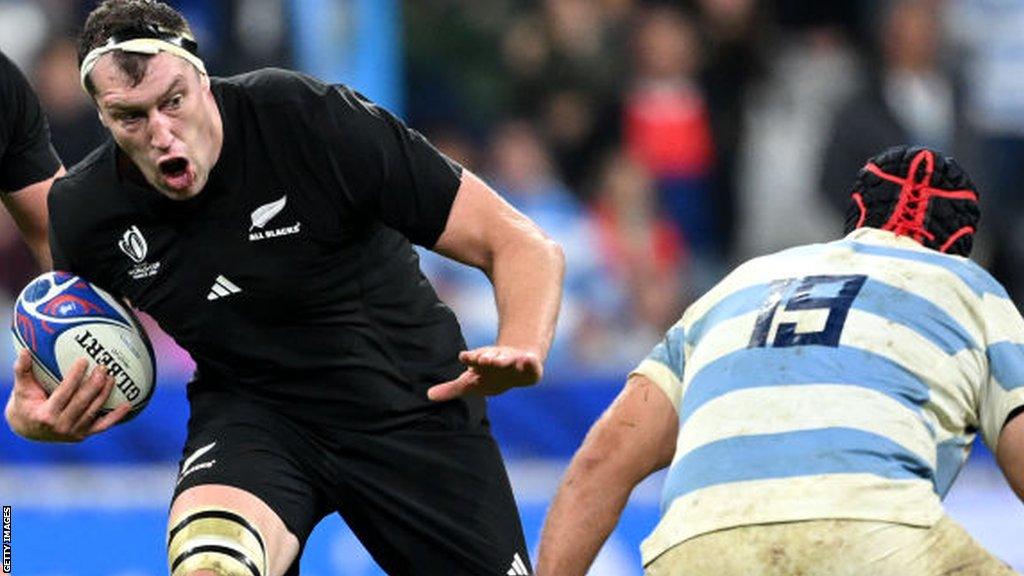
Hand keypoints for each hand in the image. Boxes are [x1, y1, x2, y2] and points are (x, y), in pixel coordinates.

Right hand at [4, 349, 131, 441]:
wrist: (27, 429)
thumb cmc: (25, 404)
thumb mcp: (21, 389)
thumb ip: (22, 370)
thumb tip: (24, 351)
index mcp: (45, 415)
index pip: (64, 392)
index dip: (75, 377)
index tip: (84, 360)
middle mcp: (61, 426)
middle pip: (82, 402)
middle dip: (95, 384)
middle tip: (103, 367)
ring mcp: (73, 432)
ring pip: (93, 411)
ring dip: (105, 394)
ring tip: (113, 376)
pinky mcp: (83, 435)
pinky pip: (102, 425)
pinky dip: (116, 416)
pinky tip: (128, 404)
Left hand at [427, 345, 542, 401]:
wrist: (517, 363)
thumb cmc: (490, 375)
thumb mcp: (470, 383)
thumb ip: (451, 389)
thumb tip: (428, 396)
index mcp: (481, 362)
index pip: (473, 359)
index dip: (470, 358)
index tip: (464, 356)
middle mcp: (496, 358)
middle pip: (490, 357)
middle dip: (487, 357)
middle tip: (483, 359)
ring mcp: (513, 360)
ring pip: (508, 358)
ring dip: (503, 359)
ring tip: (501, 360)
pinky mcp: (528, 364)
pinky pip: (530, 362)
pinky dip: (529, 361)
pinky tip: (529, 359)